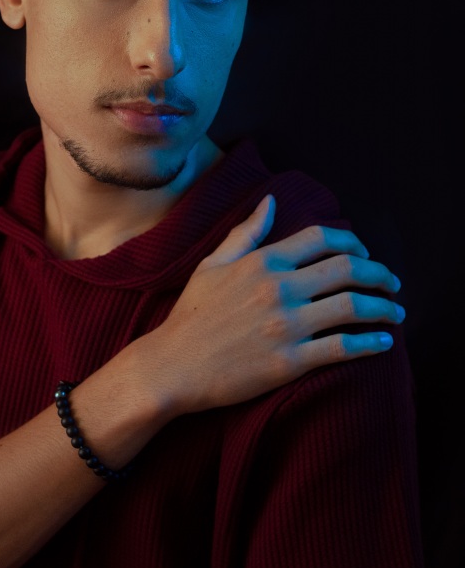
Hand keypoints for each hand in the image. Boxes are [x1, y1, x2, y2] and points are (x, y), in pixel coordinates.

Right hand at [147, 194, 403, 414]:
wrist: (172, 366)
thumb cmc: (190, 316)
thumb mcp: (212, 265)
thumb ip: (245, 233)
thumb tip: (270, 201)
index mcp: (263, 262)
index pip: (322, 239)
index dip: (353, 243)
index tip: (366, 254)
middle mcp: (279, 289)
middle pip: (348, 270)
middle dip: (380, 274)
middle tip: (392, 284)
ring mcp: (286, 325)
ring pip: (353, 307)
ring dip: (383, 308)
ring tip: (395, 313)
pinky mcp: (290, 361)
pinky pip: (342, 348)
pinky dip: (370, 344)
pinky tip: (382, 343)